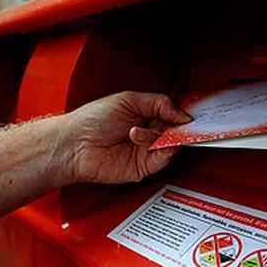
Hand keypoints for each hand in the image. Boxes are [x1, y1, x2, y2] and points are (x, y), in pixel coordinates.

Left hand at [60, 91, 190, 183]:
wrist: (75, 144)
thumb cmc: (92, 120)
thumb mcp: (129, 99)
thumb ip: (159, 103)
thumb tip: (182, 113)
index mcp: (144, 115)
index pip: (171, 115)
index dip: (181, 115)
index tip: (190, 114)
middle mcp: (146, 133)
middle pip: (175, 131)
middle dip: (178, 127)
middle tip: (181, 124)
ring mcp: (145, 150)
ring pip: (172, 145)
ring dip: (163, 136)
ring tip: (142, 131)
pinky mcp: (143, 167)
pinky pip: (163, 159)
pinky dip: (163, 150)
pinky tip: (150, 142)